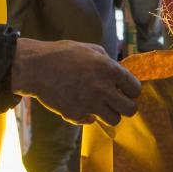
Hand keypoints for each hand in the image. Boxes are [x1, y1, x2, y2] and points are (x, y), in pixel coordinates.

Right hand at [11, 37, 140, 125]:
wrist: (36, 67)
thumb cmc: (64, 54)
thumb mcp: (91, 49)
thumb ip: (109, 62)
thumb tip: (120, 73)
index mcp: (110, 70)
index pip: (136, 90)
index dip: (131, 90)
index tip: (124, 90)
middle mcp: (103, 89)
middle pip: (130, 110)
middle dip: (126, 106)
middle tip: (117, 101)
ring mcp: (90, 104)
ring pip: (114, 120)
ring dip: (109, 113)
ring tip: (100, 104)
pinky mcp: (76, 115)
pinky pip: (91, 121)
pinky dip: (88, 115)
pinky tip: (81, 104)